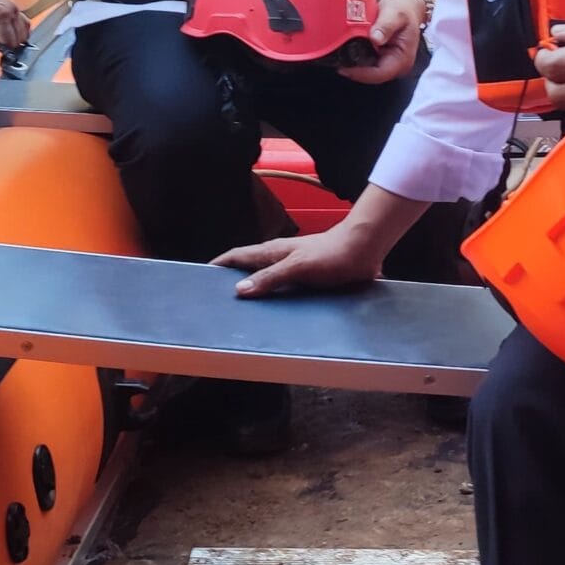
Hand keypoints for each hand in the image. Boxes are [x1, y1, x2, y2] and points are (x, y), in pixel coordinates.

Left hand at [0, 0, 30, 51]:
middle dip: (6, 46)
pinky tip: (4, 33)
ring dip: (13, 39)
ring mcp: (15, 8)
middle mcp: (11, 10)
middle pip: (18, 39)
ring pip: (24, 33)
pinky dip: (17, 32)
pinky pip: (23, 24)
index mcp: (0, 13)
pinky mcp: (14, 8)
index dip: (0, 49)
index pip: (9, 42)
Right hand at [217, 219, 388, 297]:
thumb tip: (239, 289)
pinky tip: (276, 315)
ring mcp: (293, 269)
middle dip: (233, 281)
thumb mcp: (297, 267)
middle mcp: (279, 258)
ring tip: (243, 314)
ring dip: (255, 293)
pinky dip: (275, 299)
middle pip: (249, 269)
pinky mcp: (308, 279)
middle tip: (218, 302)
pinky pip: (284, 290)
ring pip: (266, 280)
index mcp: (272, 251)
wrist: (364, 250)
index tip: (201, 277)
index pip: (237, 256)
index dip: (219, 265)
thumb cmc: (331, 254)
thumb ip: (270, 277)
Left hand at [339, 0, 427, 83]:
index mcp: (403, 58)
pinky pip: (367, 64)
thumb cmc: (403, 10)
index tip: (345, 68)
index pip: (380, 74)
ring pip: (368, 72)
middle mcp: (397, 65)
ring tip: (339, 56)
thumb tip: (375, 38)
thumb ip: (386, 25)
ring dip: (354, 66)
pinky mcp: (381, 59)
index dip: (361, 74)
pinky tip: (346, 51)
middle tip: (337, 61)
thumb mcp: (395, 13)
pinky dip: (356, 59)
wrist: (405, 6)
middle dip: (355, 71)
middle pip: (372, 76)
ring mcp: (389, 63)